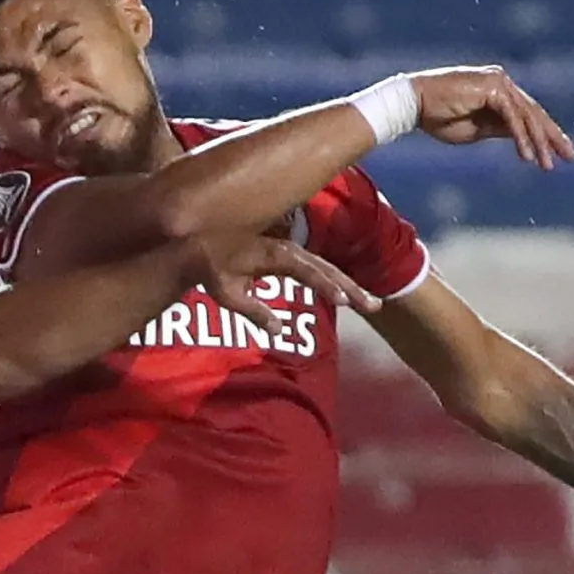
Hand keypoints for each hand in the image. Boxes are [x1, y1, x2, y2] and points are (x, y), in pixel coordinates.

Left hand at [194, 235, 379, 328]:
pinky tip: (348, 295)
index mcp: (275, 255)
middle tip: (374, 306)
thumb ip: (254, 311)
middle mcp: (288, 250)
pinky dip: (334, 281)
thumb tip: (280, 330)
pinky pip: (316, 268)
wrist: (198, 243)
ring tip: (370, 303)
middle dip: (352, 288)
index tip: (346, 301)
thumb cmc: (211, 268)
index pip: (309, 271)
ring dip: (348, 285)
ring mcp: (290, 251)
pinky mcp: (288, 255)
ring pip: (325, 268)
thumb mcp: (228, 295)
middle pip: (327, 269)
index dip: (328, 285)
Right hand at [408, 66, 573, 170]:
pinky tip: (526, 156)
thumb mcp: (475, 130)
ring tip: (547, 165)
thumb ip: (499, 130)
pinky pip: (512, 117)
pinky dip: (521, 138)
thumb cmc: (436, 117)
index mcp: (499, 90)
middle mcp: (502, 82)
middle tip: (570, 157)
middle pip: (534, 112)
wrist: (412, 104)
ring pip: (527, 116)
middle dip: (552, 137)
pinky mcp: (493, 89)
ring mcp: (499, 82)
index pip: (528, 113)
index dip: (544, 134)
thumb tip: (521, 137)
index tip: (558, 153)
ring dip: (538, 143)